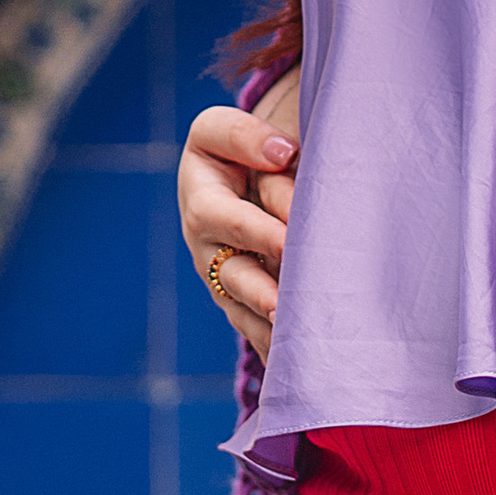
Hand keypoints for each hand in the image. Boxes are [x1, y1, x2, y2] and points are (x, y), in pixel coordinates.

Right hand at [178, 79, 299, 362]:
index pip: (222, 215)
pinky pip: (255, 328)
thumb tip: (282, 153)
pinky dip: (275, 347)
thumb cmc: (246, 147)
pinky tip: (295, 363)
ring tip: (292, 338)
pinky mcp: (240, 300)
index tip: (290, 239)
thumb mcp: (231, 130)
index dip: (255, 228)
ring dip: (268, 325)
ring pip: (243, 307)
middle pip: (231, 271)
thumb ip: (248, 136)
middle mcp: (206, 242)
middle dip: (260, 288)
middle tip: (287, 303)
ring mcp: (222, 276)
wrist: (250, 173)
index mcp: (200, 194)